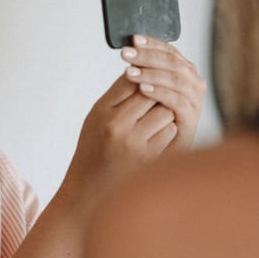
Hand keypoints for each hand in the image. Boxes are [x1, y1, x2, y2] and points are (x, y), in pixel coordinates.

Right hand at [62, 72, 177, 205]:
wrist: (88, 188)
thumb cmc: (94, 148)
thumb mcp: (97, 116)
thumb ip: (118, 95)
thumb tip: (143, 69)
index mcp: (102, 112)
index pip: (131, 80)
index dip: (142, 76)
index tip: (145, 79)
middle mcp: (117, 125)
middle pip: (151, 92)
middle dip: (155, 94)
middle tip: (151, 101)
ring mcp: (134, 142)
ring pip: (165, 110)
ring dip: (164, 112)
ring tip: (152, 121)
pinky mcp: (149, 157)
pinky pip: (170, 130)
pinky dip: (167, 130)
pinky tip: (155, 137)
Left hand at [120, 35, 205, 152]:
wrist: (151, 153)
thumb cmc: (145, 120)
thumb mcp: (141, 91)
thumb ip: (140, 72)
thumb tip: (127, 51)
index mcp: (181, 70)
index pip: (168, 50)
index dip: (152, 43)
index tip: (133, 40)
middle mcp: (192, 82)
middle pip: (172, 62)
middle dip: (148, 56)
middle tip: (126, 54)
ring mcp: (193, 100)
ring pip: (176, 79)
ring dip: (152, 73)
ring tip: (130, 73)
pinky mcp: (191, 119)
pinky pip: (178, 101)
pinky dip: (161, 93)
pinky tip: (144, 91)